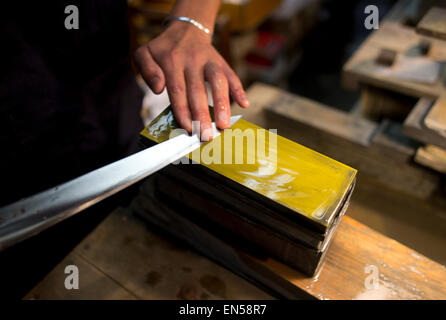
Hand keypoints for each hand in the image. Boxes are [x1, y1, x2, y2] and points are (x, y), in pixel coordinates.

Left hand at [134, 21, 248, 140]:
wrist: (185, 29)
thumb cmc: (163, 49)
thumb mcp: (144, 53)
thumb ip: (146, 69)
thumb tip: (157, 88)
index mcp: (172, 61)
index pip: (178, 90)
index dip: (183, 111)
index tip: (189, 129)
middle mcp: (192, 60)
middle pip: (198, 90)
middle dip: (202, 114)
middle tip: (206, 135)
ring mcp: (209, 60)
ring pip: (218, 81)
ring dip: (222, 104)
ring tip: (224, 125)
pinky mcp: (222, 62)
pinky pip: (232, 75)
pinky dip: (239, 89)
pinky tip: (244, 104)